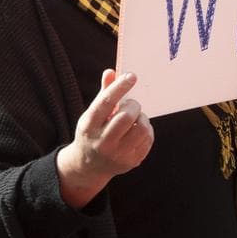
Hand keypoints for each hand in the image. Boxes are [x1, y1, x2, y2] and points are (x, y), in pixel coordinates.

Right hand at [57, 69, 154, 207]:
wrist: (88, 166)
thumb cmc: (93, 132)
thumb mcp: (92, 114)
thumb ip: (104, 94)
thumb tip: (111, 71)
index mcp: (88, 126)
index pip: (105, 103)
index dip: (119, 88)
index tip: (131, 76)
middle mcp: (101, 142)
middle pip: (126, 117)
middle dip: (133, 106)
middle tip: (131, 105)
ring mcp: (117, 154)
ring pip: (141, 128)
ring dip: (142, 118)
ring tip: (135, 119)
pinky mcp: (131, 162)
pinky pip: (148, 139)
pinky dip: (147, 130)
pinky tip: (137, 131)